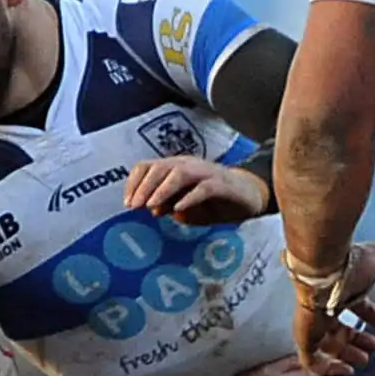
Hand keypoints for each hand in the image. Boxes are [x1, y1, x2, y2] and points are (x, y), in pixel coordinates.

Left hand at [124, 156, 268, 224]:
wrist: (247, 197)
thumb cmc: (211, 201)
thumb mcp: (184, 206)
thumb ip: (167, 205)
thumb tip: (151, 209)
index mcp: (174, 167)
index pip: (147, 166)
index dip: (134, 183)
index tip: (127, 204)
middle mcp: (188, 165)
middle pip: (160, 167)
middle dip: (144, 187)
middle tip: (135, 207)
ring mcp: (206, 173)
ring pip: (179, 173)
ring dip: (162, 190)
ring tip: (152, 206)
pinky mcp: (222, 185)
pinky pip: (203, 188)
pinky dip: (189, 198)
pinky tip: (179, 210)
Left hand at [290, 241, 374, 374]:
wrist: (325, 270)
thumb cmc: (349, 266)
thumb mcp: (374, 261)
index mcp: (339, 292)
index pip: (354, 306)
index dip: (369, 315)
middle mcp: (324, 309)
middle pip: (339, 330)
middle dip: (357, 341)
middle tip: (373, 349)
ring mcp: (312, 325)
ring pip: (328, 347)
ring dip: (347, 357)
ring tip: (363, 362)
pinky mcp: (304, 339)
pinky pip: (312, 361)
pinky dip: (328, 370)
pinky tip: (345, 372)